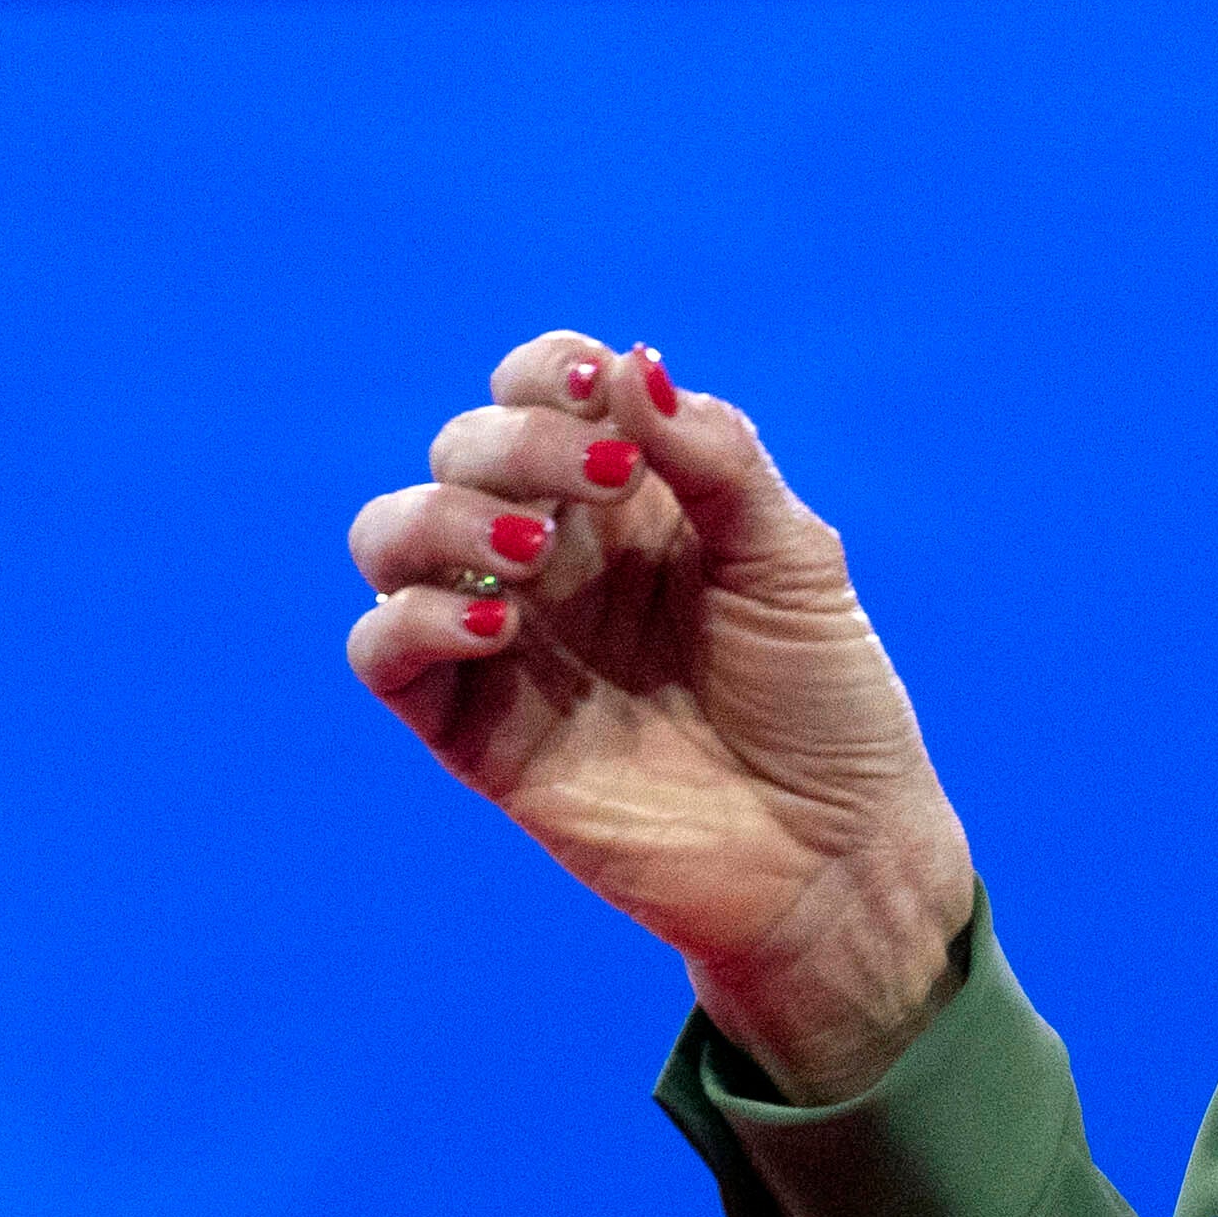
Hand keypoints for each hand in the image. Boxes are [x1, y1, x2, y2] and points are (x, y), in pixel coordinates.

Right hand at [344, 335, 975, 1101]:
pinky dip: (414, 620)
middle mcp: (554, 555)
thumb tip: (634, 365)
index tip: (597, 390)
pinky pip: (384, 651)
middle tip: (598, 479)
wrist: (833, 852)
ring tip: (535, 557)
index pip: (539, 391)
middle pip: (462, 448)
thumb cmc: (826, 702)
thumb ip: (716, 458)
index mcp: (630, 499)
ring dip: (444, 518)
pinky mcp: (473, 727)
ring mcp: (508, 637)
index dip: (548, 374)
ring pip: (392, 536)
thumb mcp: (793, 558)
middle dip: (514, 441)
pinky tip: (499, 629)